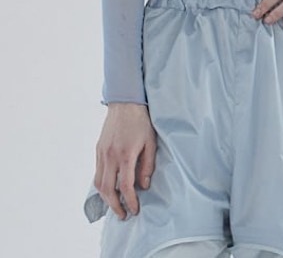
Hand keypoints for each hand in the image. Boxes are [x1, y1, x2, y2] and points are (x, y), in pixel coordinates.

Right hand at [94, 103, 156, 219]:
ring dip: (106, 197)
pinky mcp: (98, 149)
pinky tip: (110, 188)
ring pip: (99, 183)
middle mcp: (110, 156)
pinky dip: (102, 184)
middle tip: (123, 215)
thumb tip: (144, 185)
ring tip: (116, 205)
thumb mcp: (150, 142)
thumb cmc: (141, 122)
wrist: (125, 103)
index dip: (130, 201)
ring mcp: (102, 153)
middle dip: (115, 206)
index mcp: (126, 155)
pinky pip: (97, 172)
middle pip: (108, 190)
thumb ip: (147, 165)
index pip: (126, 186)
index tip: (135, 210)